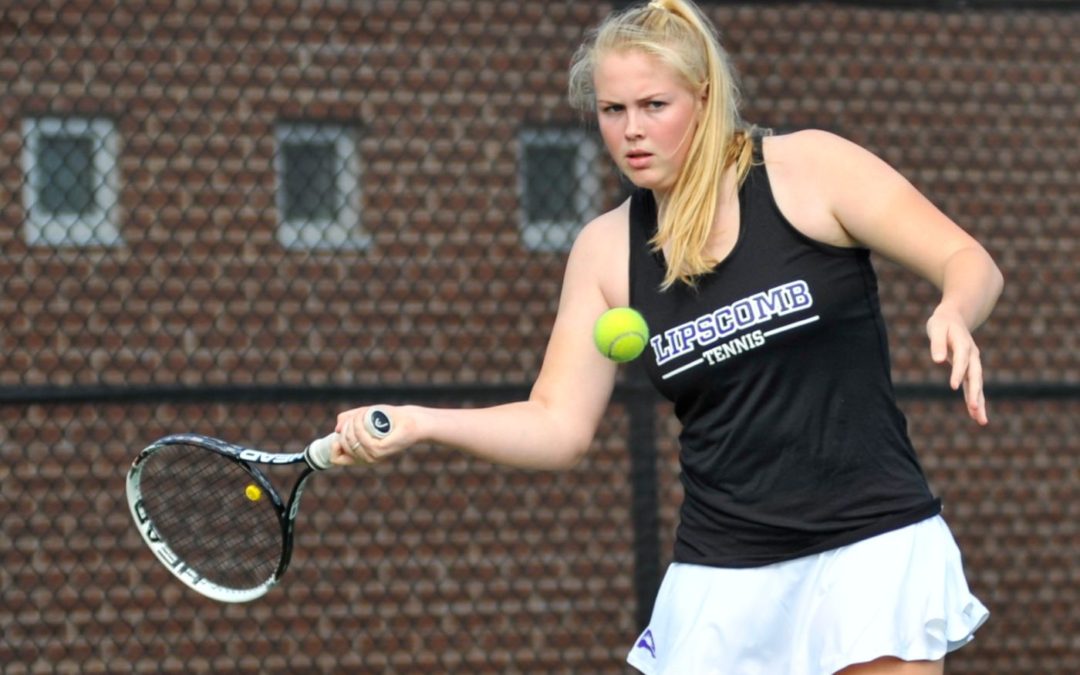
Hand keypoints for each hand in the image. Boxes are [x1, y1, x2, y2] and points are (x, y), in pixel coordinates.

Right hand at [332, 405, 408, 464]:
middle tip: (357, 416)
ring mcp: (373, 456)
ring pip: (350, 440)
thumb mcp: (364, 416)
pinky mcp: (379, 451)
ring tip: (363, 414)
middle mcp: (366, 459)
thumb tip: (337, 429)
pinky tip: (363, 417)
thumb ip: (349, 420)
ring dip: (352, 423)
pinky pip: (361, 439)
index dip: (332, 446)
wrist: (412, 420)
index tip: (338, 433)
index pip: (336, 459)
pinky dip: (358, 425)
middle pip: (342, 445)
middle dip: (345, 427)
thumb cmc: (390, 418)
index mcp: (361, 455)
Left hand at [926, 306, 987, 424]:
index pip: (962, 360)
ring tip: (981, 421)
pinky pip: (973, 387)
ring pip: (977, 385)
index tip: (954, 386)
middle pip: (975, 376)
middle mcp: (972, 356)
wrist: (955, 318)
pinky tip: (976, 415)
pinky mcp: (970, 370)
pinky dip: (975, 400)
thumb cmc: (942, 323)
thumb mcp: (936, 328)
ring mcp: (973, 363)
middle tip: (975, 408)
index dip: (959, 373)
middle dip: (975, 393)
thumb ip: (937, 344)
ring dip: (979, 402)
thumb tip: (938, 361)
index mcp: (964, 344)